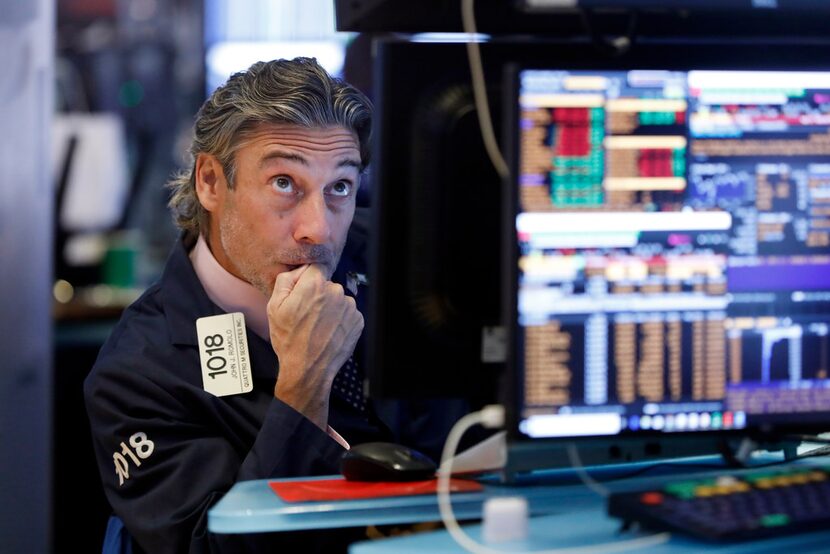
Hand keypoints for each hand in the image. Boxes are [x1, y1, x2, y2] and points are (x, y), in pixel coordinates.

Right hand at [267, 264, 363, 428]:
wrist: (308, 369)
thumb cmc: (289, 339)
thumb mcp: (274, 306)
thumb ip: (286, 280)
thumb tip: (300, 270)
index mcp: (315, 284)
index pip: (316, 266)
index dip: (308, 277)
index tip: (304, 290)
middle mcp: (336, 291)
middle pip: (327, 284)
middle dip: (318, 295)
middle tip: (307, 315)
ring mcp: (349, 307)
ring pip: (338, 299)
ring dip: (330, 308)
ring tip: (318, 327)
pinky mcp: (358, 321)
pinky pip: (347, 313)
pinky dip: (340, 320)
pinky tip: (329, 332)